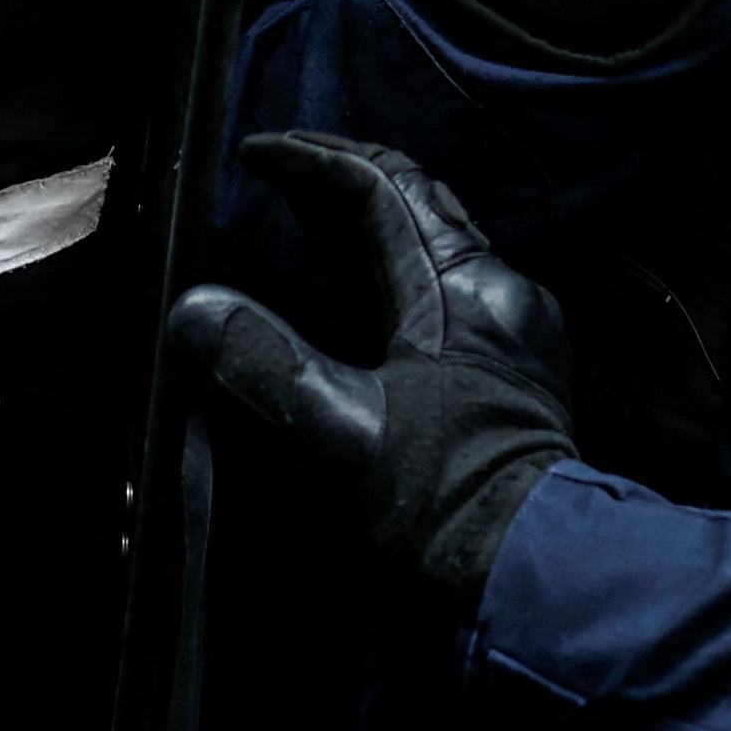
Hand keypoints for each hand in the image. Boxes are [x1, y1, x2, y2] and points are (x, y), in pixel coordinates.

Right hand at [171, 132, 577, 607]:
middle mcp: (501, 292)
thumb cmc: (442, 502)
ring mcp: (516, 334)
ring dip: (373, 232)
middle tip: (279, 178)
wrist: (536, 576)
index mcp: (463, 286)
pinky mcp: (518, 379)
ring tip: (309, 229)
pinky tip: (362, 308)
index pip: (383, 186)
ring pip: (437, 250)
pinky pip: (451, 297)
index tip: (253, 155)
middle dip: (345, 184)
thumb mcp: (339, 434)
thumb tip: (193, 309)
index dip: (313, 162)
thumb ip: (265, 364)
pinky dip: (396, 281)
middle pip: (418, 206)